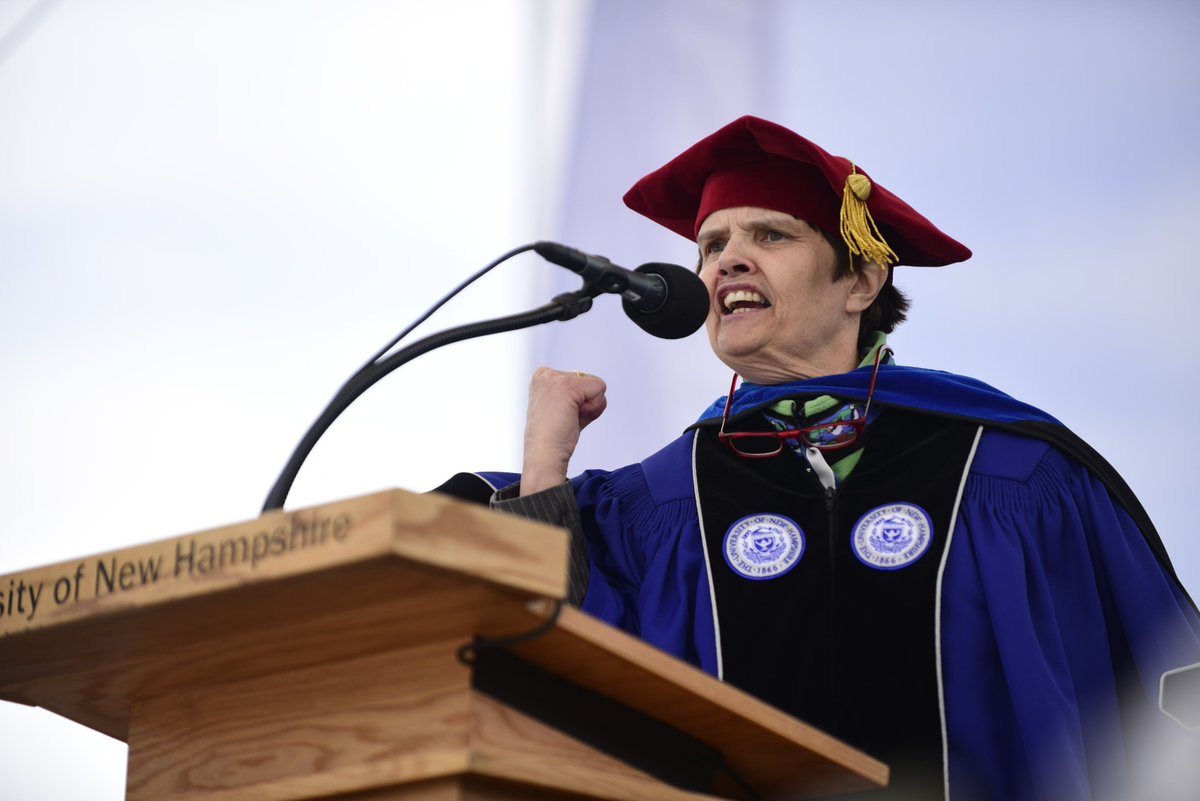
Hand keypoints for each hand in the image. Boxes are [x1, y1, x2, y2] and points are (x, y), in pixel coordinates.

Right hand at [520, 367, 606, 494]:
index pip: (580, 380)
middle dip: (585, 404)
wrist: (544, 455)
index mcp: (542, 377)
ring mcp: (554, 378)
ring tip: (569, 419)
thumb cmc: (554, 438)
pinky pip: (599, 389)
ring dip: (589, 407)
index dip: (578, 402)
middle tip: (566, 419)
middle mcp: (545, 373)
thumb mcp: (565, 409)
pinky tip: (573, 418)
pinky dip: (593, 409)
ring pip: (596, 386)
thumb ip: (580, 397)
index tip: (562, 415)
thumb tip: (601, 396)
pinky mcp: (567, 385)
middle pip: (588, 381)